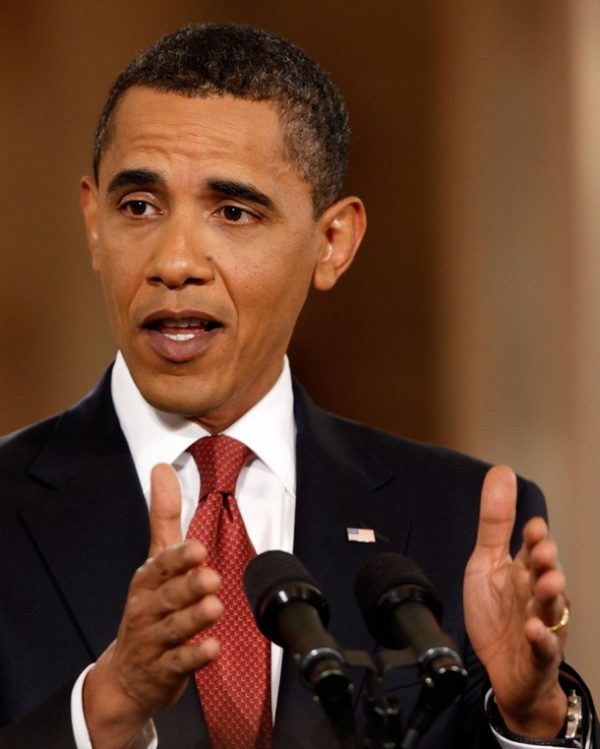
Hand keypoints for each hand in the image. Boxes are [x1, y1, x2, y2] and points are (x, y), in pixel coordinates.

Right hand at [83, 464, 222, 748]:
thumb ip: (163, 516)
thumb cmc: (149, 606)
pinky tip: (213, 648)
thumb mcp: (155, 560)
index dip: (178, 558)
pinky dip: (195, 657)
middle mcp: (147, 609)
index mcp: (147, 580)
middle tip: (211, 578)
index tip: (197, 549)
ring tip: (215, 608)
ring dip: (194, 619)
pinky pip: (179, 663)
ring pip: (174, 629)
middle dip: (188, 587)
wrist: (127, 674)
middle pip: (168, 597)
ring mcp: (153, 641)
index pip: (161, 566)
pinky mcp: (164, 670)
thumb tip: (162, 467)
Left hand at [464, 465, 568, 737]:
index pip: (533, 548)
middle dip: (547, 562)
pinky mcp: (538, 655)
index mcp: (525, 570)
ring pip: (551, 608)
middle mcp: (537, 594)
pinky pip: (543, 648)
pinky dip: (540, 639)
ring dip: (550, 595)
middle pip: (546, 574)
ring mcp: (542, 625)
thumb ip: (495, 522)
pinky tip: (533, 630)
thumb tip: (501, 472)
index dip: (534, 538)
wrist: (504, 669)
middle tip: (543, 551)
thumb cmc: (499, 613)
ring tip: (549, 583)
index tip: (532, 526)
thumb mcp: (487, 562)